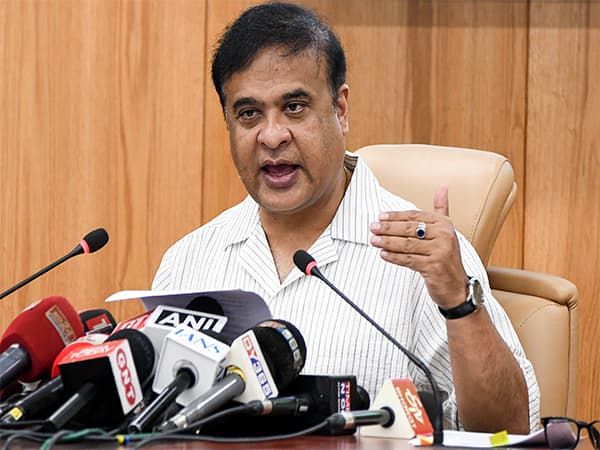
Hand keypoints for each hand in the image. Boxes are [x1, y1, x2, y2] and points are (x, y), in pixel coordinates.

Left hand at [369, 185, 467, 308]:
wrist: (456, 286)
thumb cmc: (447, 257)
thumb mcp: (446, 230)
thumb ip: (441, 209)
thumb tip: (442, 187)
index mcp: (444, 224)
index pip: (415, 215)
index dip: (396, 216)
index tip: (381, 216)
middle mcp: (444, 236)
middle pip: (409, 229)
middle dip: (388, 228)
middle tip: (372, 227)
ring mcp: (440, 251)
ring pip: (407, 244)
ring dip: (387, 242)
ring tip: (373, 240)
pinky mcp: (433, 266)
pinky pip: (408, 260)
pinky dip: (394, 257)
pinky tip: (383, 254)